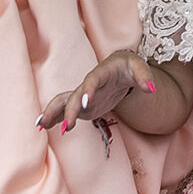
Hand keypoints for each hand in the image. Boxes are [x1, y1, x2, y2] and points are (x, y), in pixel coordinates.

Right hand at [38, 49, 156, 132]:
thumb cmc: (129, 66)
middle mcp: (88, 83)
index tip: (85, 103)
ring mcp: (83, 94)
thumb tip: (151, 88)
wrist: (120, 69)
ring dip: (52, 112)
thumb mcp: (139, 67)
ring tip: (40, 125)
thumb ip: (145, 76)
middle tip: (68, 127)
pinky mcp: (82, 105)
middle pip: (75, 95)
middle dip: (70, 110)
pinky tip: (42, 126)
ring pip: (63, 101)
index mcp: (102, 72)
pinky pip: (64, 110)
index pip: (93, 80)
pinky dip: (53, 117)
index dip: (88, 90)